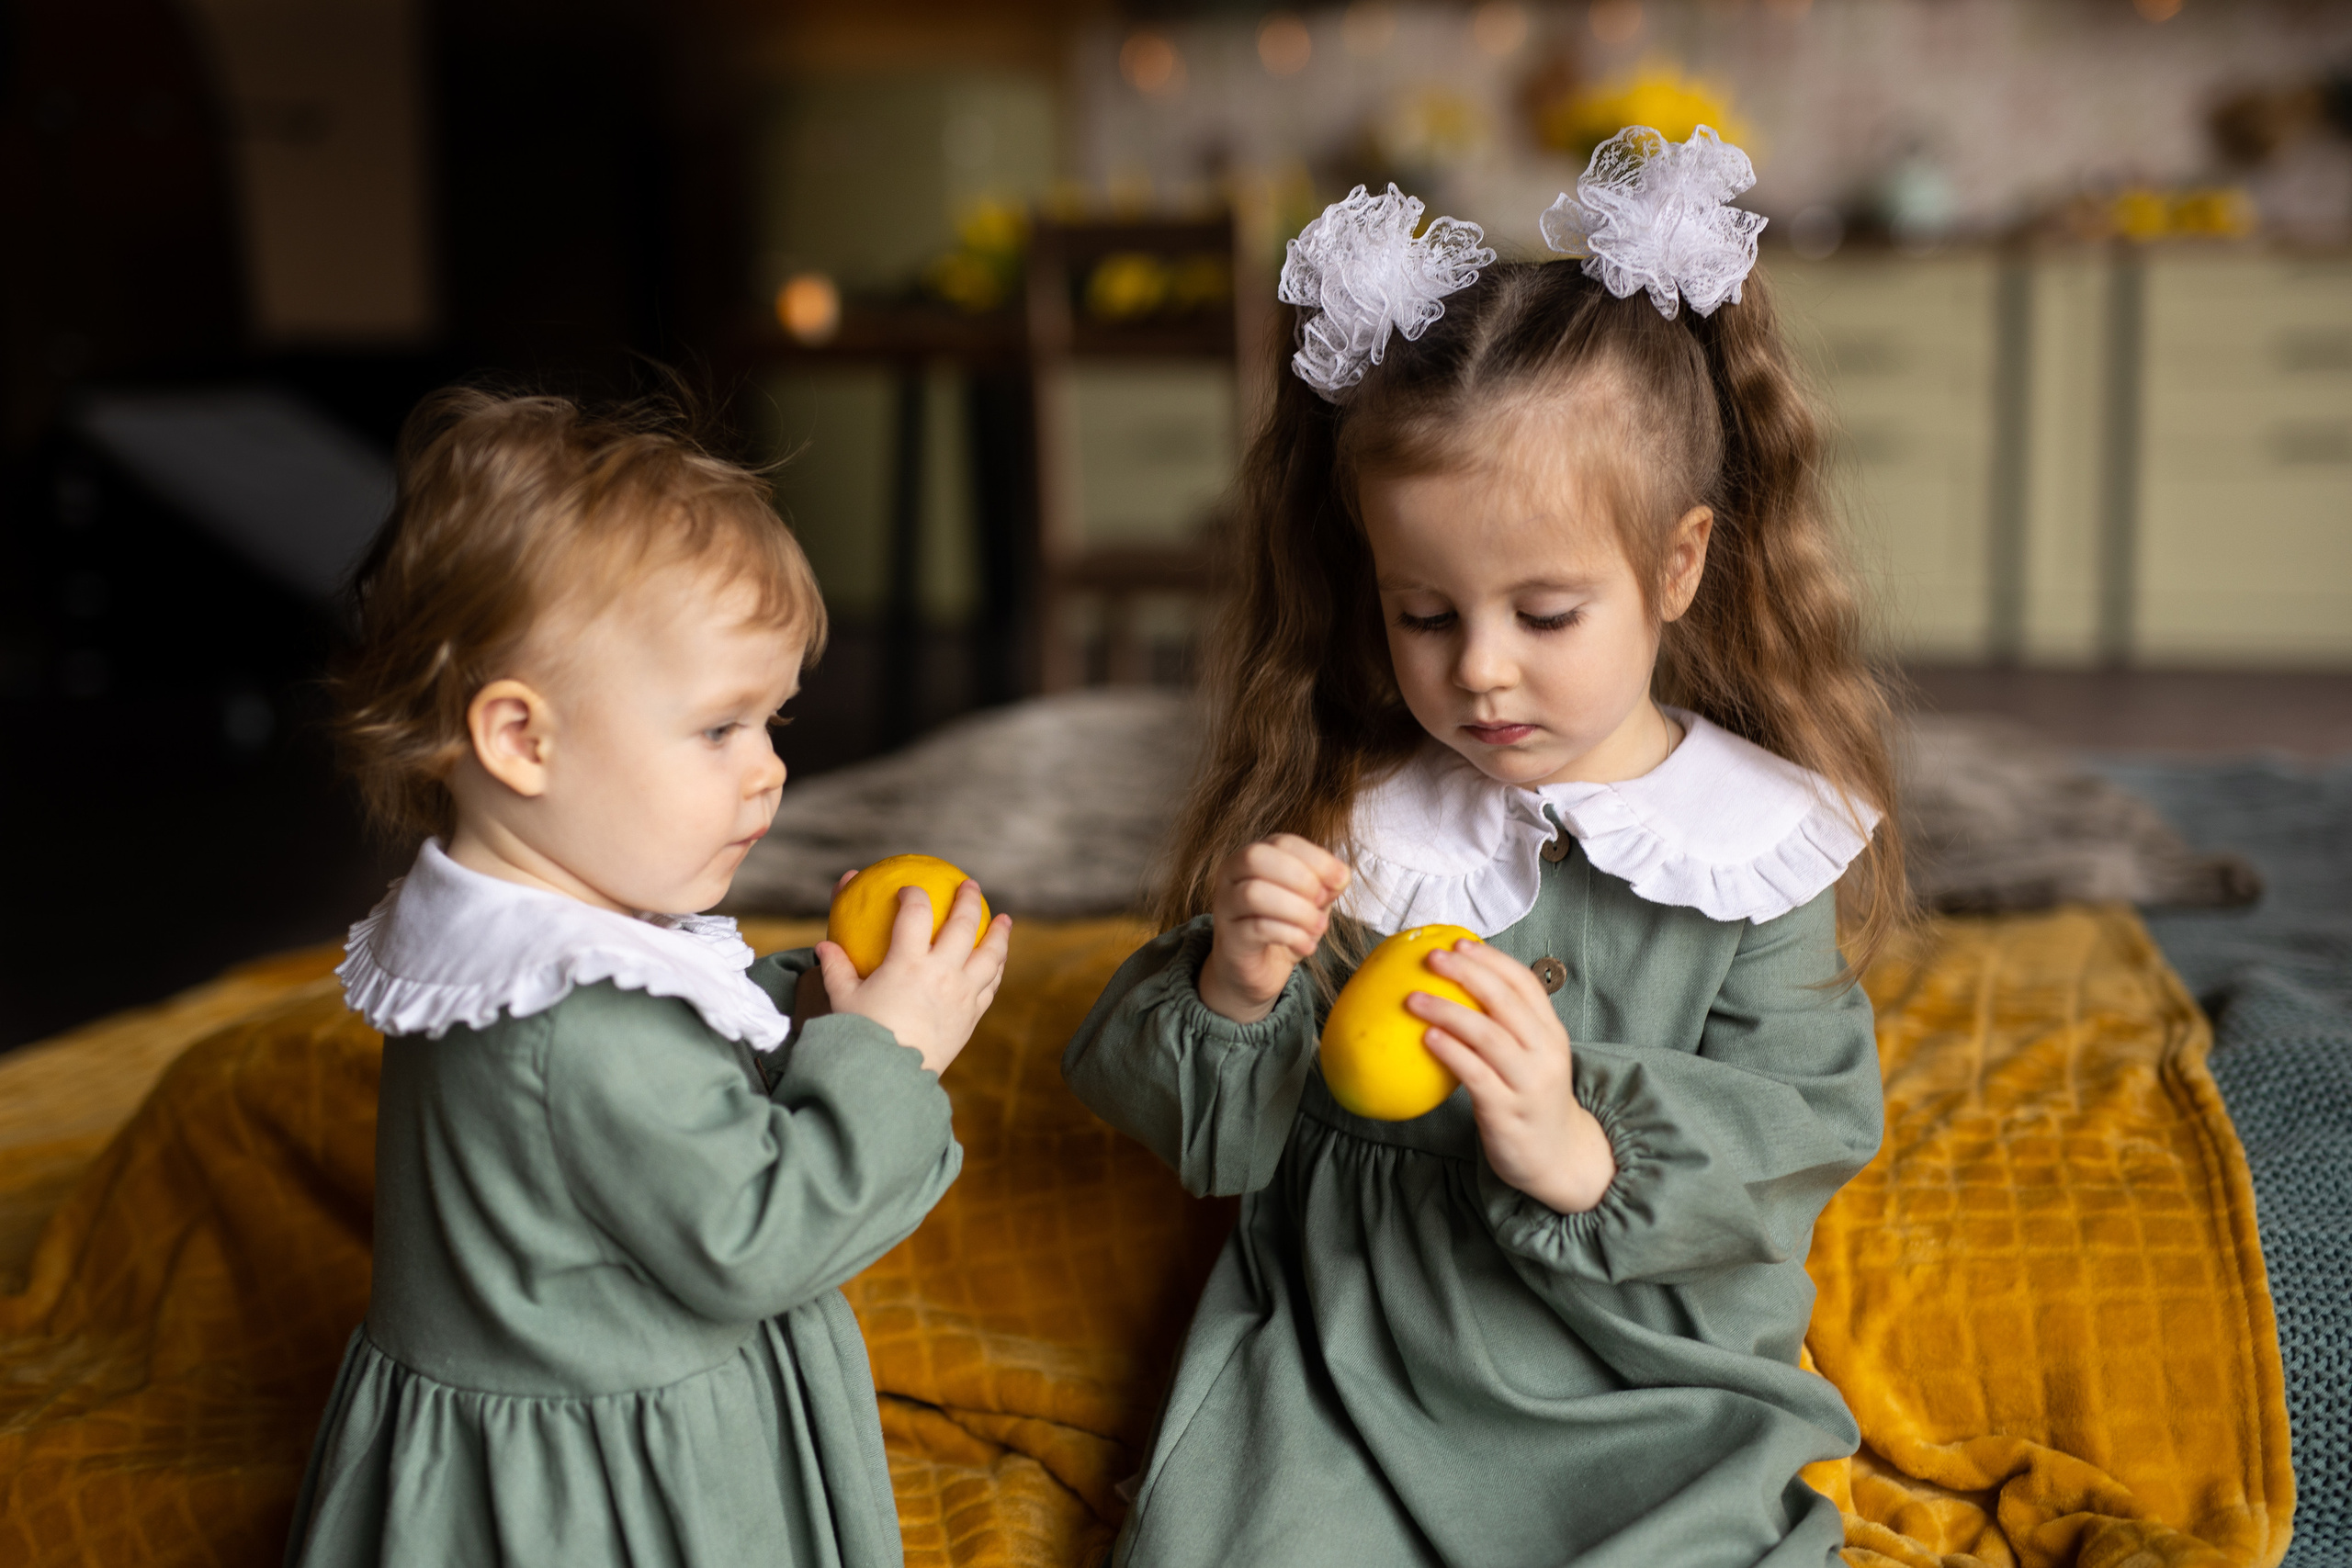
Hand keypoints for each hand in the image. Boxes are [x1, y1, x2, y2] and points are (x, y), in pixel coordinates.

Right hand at [815, 879, 1010, 1074]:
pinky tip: (996, 962)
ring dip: (999, 933)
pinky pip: (990, 986)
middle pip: (963, 925)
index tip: (909, 889)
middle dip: (968, 899)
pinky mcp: (971, 1016)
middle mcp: (941, 973)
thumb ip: (836, 968)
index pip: (915, 913)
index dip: (913, 895)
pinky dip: (996, 968)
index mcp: (907, 963)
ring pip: (990, 955)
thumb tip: (823, 946)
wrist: (890, 1078)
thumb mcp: (843, 999)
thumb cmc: (861, 1036)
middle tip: (970, 885)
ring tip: (1003, 919)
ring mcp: (961, 994)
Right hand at [1199, 834, 1350, 1023]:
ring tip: (1317, 927)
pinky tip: (1305, 946)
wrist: (1257, 970)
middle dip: (1299, 878)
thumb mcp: (1311, 901)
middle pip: (1256, 857)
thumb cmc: (1282, 927)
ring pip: (1253, 893)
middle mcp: (1232, 875)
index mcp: (1254, 856)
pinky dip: (1290, 935)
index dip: (1316, 858)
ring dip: (1297, 910)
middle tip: (1321, 901)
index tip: (1341, 880)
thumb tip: (1340, 877)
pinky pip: (1257, 928)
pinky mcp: (1229, 938)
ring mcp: (1225, 906)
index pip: (1283, 841)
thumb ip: (1325, 885)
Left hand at [1409, 941, 1615, 1212]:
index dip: (1492, 959)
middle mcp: (1544, 1053)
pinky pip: (1475, 1074)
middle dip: (1467, 973)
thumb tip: (1457, 986)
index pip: (1525, 983)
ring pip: (1487, 1034)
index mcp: (1551, 1033)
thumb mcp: (1531, 1057)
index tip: (1460, 942)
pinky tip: (1427, 1038)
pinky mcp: (1506, 1110)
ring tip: (1414, 999)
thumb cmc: (1532, 1098)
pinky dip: (1451, 1051)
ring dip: (1448, 1011)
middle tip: (1432, 958)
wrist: (1558, 1156)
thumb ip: (1506, 1026)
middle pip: (1505, 1001)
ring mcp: (1527, 1082)